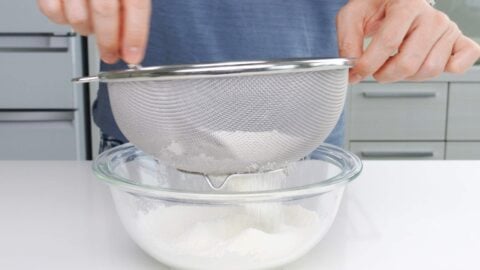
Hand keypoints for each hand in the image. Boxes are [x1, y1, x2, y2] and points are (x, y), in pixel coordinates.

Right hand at [37, 0, 150, 63]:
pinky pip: (51, 10)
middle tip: (111, 55)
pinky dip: (62, 19)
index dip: (135, 35)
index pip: (136, 5)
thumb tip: (132, 39)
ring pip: (78, 15)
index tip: (133, 56)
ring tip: (93, 28)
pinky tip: (72, 14)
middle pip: (105, 12)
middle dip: (109, 42)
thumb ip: (132, 4)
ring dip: (87, 30)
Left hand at [337, 0, 479, 82]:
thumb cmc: (376, 6)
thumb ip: (348, 41)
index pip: (388, 43)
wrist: (393, 0)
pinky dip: (448, 70)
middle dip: (385, 75)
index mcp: (406, 5)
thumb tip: (351, 66)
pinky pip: (462, 62)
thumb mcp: (353, 16)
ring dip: (407, 76)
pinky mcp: (457, 40)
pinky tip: (425, 66)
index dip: (368, 65)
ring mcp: (446, 29)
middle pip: (409, 62)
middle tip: (376, 71)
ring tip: (395, 65)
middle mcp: (431, 16)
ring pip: (430, 69)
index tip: (356, 73)